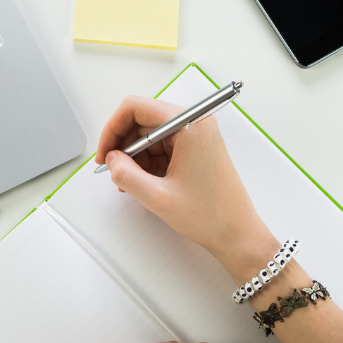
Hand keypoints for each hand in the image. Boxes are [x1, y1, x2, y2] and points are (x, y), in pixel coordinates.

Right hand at [95, 96, 279, 281]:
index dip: (113, 130)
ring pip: (150, 136)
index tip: (105, 155)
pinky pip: (162, 147)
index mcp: (189, 124)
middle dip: (124, 146)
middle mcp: (195, 122)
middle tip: (114, 172)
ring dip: (135, 158)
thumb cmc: (210, 216)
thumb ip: (126, 175)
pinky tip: (144, 184)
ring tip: (131, 184)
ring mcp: (197, 135)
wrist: (238, 234)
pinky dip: (148, 163)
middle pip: (143, 120)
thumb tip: (111, 160)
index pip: (136, 108)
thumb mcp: (157, 197)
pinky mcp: (196, 149)